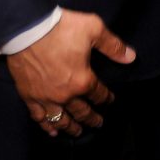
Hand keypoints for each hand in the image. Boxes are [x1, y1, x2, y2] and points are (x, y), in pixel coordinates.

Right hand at [5, 8, 135, 136]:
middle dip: (92, 118)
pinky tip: (52, 131)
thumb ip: (113, 46)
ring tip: (78, 132)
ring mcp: (46, 98)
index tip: (110, 100)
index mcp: (82, 80)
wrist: (28, 29)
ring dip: (71, 127)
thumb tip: (131, 57)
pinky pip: (39, 117)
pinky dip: (47, 126)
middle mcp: (65, 94)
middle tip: (98, 123)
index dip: (106, 98)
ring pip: (61, 119)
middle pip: (82, 111)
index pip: (98, 94)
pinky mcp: (29, 96)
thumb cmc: (62, 28)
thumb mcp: (94, 29)